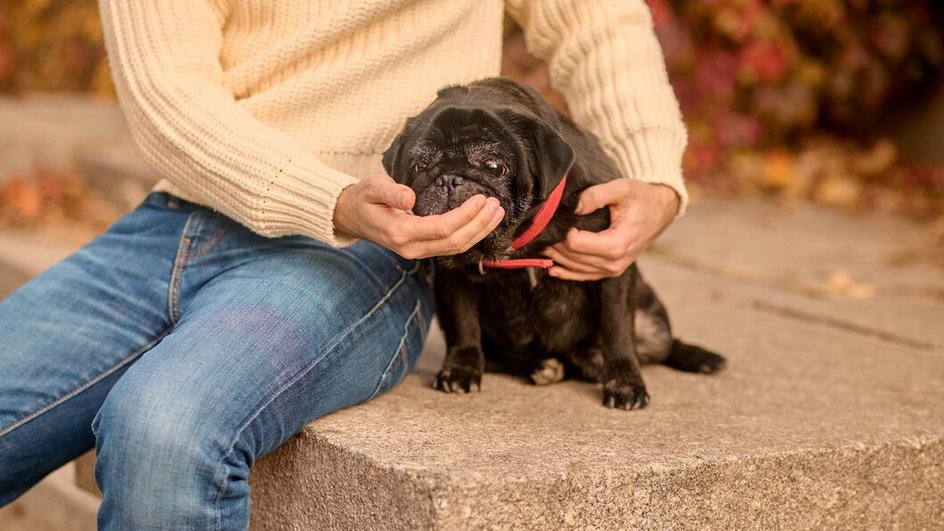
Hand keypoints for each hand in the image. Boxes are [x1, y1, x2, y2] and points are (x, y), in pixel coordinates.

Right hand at [333, 175, 504, 258]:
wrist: (352, 217)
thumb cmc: (363, 199)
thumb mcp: (372, 188)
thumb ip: (390, 192)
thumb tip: (409, 198)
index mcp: (401, 233)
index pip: (442, 228)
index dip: (465, 216)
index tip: (482, 200)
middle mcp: (412, 248)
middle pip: (455, 242)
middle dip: (479, 225)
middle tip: (496, 206)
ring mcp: (418, 252)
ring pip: (456, 248)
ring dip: (479, 231)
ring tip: (497, 214)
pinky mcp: (423, 249)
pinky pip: (451, 247)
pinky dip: (470, 235)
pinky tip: (483, 224)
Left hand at [543, 180, 678, 280]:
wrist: (660, 211)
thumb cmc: (642, 197)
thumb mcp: (622, 188)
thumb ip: (596, 195)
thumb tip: (574, 206)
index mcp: (617, 244)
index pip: (576, 243)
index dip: (561, 231)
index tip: (553, 218)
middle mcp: (614, 262)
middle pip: (572, 257)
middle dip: (554, 244)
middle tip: (539, 230)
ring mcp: (613, 269)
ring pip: (575, 268)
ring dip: (557, 257)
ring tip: (541, 243)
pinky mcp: (610, 271)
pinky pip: (583, 276)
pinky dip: (567, 272)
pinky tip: (552, 268)